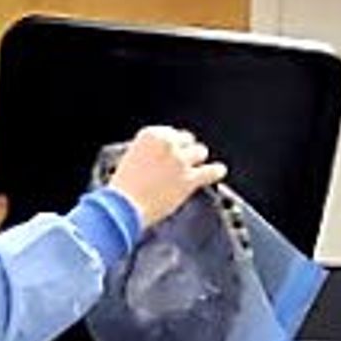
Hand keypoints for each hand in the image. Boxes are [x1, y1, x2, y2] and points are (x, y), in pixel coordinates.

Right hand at [105, 125, 228, 227]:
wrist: (122, 208)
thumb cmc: (121, 189)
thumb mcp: (130, 159)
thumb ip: (148, 153)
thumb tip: (162, 158)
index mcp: (151, 135)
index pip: (171, 133)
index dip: (172, 144)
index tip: (171, 152)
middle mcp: (168, 144)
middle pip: (187, 140)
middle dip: (184, 151)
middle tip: (180, 162)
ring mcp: (180, 161)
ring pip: (200, 152)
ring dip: (197, 160)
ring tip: (195, 167)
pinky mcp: (189, 180)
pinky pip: (211, 171)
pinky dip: (216, 171)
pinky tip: (218, 171)